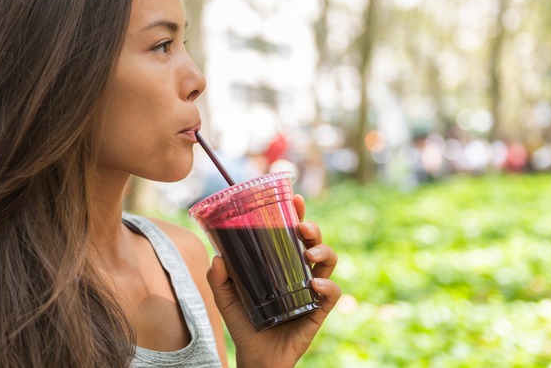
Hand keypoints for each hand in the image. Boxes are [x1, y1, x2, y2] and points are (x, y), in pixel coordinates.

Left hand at [206, 194, 340, 367]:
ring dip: (323, 252)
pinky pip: (332, 294)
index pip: (293, 233)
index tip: (294, 198)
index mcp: (281, 263)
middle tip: (301, 228)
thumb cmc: (244, 323)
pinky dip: (327, 286)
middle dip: (313, 229)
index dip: (297, 214)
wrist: (255, 357)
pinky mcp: (318, 311)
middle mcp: (300, 272)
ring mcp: (311, 290)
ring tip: (308, 254)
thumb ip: (219, 279)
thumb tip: (218, 257)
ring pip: (329, 261)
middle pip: (315, 242)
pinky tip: (314, 285)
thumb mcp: (225, 298)